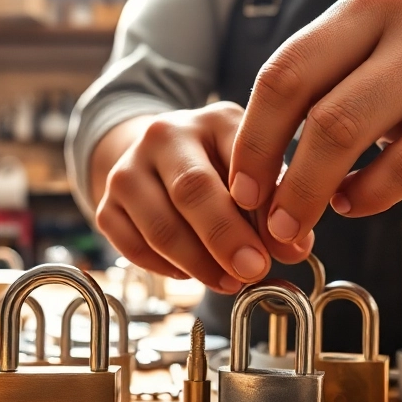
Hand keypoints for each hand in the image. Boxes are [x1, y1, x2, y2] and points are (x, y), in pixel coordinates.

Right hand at [92, 102, 312, 294]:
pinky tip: (193, 272)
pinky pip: (135, 248)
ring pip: (161, 227)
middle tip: (253, 271)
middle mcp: (165, 135)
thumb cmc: (221, 170)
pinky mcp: (107, 203)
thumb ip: (279, 205)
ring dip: (199, 264)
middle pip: (192, 190)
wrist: (158, 159)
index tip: (281, 247)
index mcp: (215, 120)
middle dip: (226, 238)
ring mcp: (129, 168)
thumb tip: (293, 248)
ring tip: (229, 281)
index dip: (261, 209)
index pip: (239, 160)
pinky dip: (167, 269)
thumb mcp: (257, 172)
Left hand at [226, 0, 401, 244]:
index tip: (241, 188)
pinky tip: (353, 202)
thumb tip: (248, 178)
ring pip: (359, 137)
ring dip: (319, 193)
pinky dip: (370, 195)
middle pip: (322, 112)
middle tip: (269, 222)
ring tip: (303, 220)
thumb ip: (307, 98)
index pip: (288, 73)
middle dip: (286, 179)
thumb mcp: (357, 65)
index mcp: (368, 4)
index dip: (255, 138)